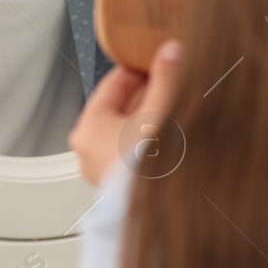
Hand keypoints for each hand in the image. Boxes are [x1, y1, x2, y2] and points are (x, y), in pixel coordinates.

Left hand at [69, 39, 182, 186]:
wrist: (159, 216)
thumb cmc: (149, 168)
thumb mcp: (160, 110)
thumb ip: (165, 78)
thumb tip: (170, 51)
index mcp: (88, 128)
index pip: (113, 84)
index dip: (139, 69)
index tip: (157, 61)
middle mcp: (90, 151)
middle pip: (122, 108)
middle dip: (150, 94)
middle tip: (174, 81)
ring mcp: (104, 171)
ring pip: (131, 130)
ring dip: (154, 117)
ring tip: (179, 106)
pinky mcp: (121, 186)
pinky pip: (136, 152)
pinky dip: (152, 140)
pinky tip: (174, 135)